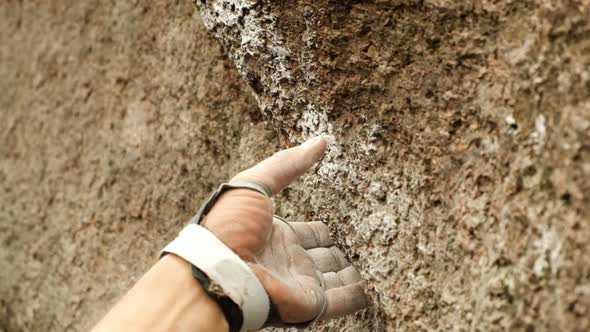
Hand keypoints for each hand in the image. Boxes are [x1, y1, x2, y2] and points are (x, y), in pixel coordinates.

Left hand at [202, 136, 367, 323]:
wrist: (218, 270)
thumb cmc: (229, 225)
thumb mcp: (255, 183)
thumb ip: (288, 164)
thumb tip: (320, 141)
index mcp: (277, 235)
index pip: (310, 231)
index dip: (327, 226)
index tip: (347, 221)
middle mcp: (290, 260)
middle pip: (325, 255)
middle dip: (344, 249)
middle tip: (368, 243)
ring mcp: (300, 283)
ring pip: (336, 277)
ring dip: (355, 272)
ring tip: (378, 264)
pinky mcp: (309, 303)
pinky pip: (341, 301)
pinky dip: (359, 295)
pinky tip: (375, 288)